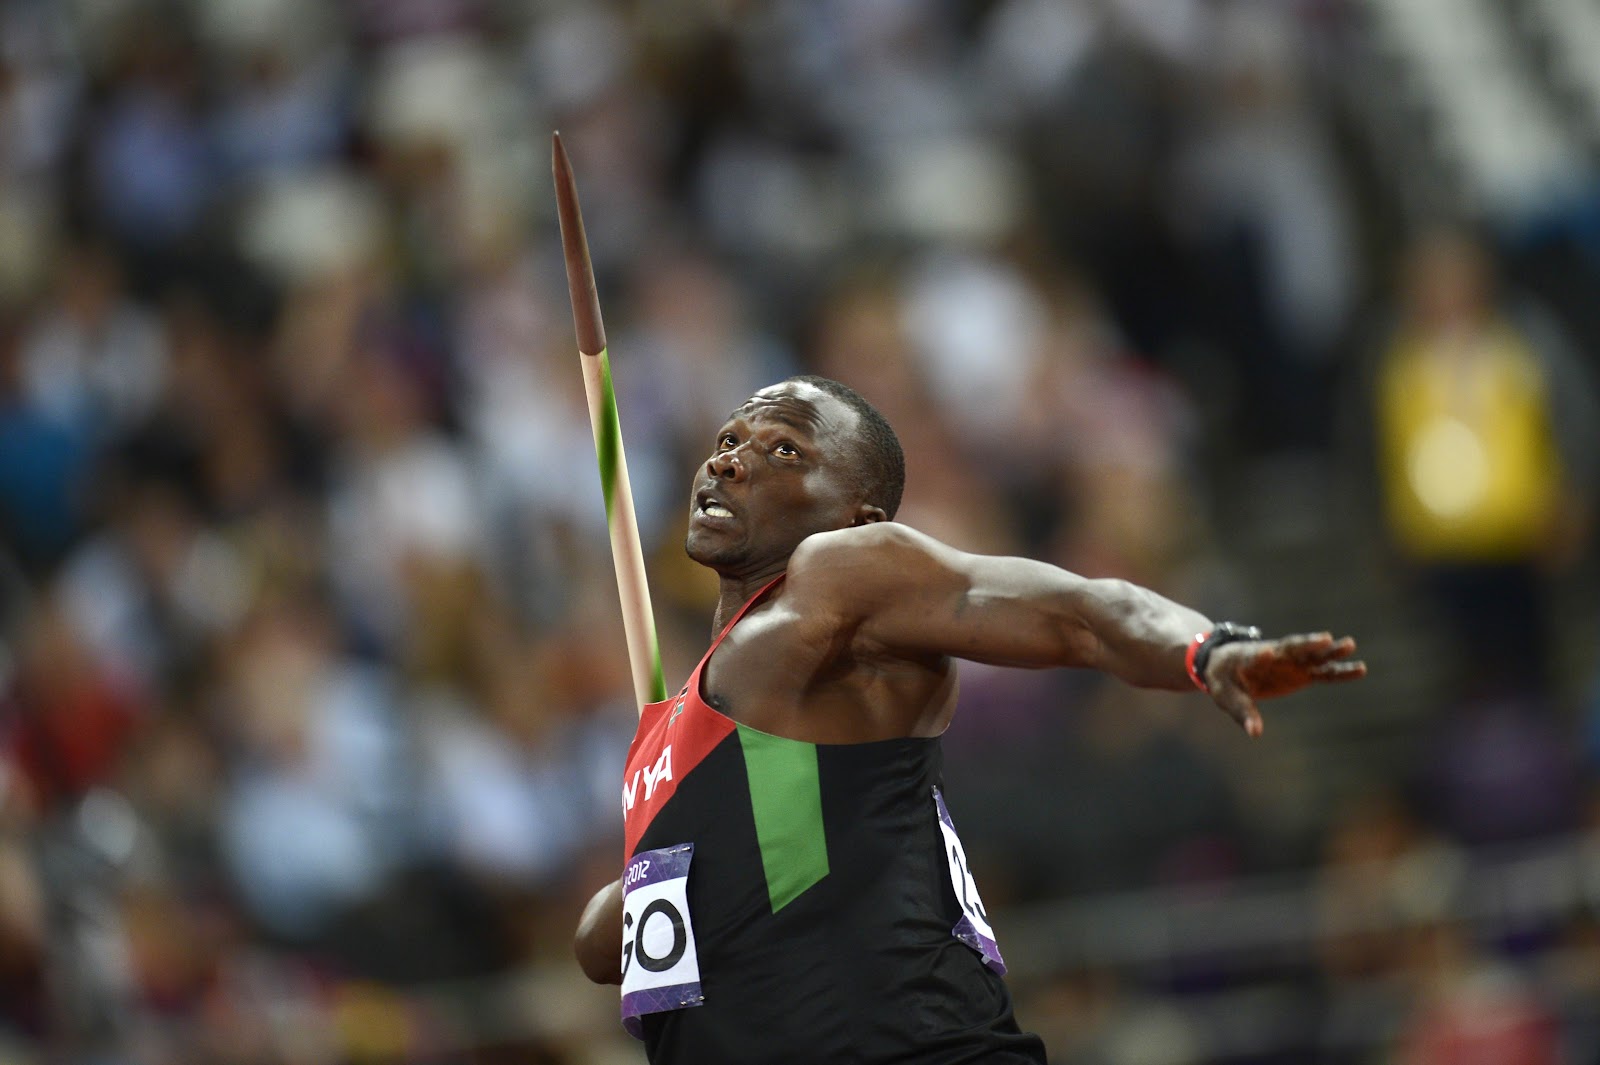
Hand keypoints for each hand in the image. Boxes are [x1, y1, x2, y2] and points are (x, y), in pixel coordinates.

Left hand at [1205, 633, 1364, 737]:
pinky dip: (1339, 671)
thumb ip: (1242, 712)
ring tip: (1349, 644)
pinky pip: (1323, 672)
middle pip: (1292, 649)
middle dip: (1307, 645)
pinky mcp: (1300, 673)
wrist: (1227, 665)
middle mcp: (1274, 656)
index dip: (1261, 656)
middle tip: (1324, 639)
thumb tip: (1255, 733)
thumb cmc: (1223, 678)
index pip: (1256, 656)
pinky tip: (1360, 669)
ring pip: (1312, 656)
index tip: (1268, 652)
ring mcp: (1290, 663)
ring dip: (1329, 651)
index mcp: (1249, 658)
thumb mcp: (1226, 696)